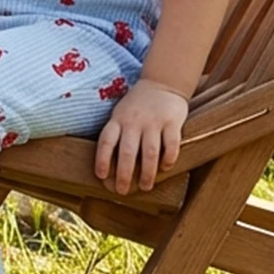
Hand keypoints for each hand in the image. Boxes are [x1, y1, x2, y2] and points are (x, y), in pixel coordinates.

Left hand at [93, 79, 186, 194]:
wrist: (161, 83)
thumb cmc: (136, 107)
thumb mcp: (120, 114)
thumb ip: (116, 135)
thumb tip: (109, 168)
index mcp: (117, 120)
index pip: (106, 141)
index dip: (102, 159)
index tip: (101, 176)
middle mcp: (133, 121)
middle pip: (127, 151)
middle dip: (124, 174)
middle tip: (122, 191)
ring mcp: (153, 121)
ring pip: (149, 151)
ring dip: (147, 172)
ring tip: (146, 187)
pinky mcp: (172, 121)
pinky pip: (171, 143)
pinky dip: (168, 158)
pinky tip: (166, 168)